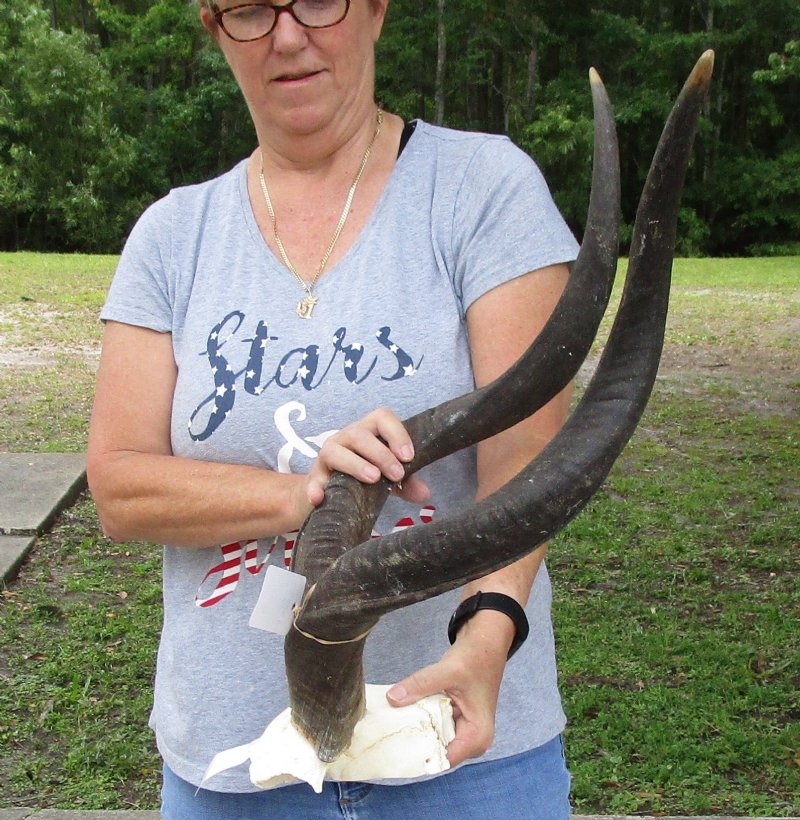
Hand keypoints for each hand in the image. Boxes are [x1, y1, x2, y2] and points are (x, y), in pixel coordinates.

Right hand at [303, 407, 429, 507]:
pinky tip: (321, 498)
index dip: (397, 433)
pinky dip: (316, 487)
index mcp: (367, 433)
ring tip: (373, 478)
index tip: (409, 457)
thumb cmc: (361, 479)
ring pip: (335, 450)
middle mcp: (345, 438)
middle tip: (397, 475)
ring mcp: (326, 457)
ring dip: (355, 463)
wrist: (326, 495)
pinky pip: (313, 480)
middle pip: (359, 434)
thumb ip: (406, 484)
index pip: (382, 417)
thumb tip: (425, 494)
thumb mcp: (386, 479)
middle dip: (381, 454)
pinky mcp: (313, 478)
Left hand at [386, 610, 511, 766]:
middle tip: (387, 733)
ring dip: (416, 729)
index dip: (418, 754)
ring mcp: (463, 730)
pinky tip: (403, 712)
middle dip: (414, 741)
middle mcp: (472, 740)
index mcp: (477, 736)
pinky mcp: (455, 720)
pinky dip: (421, 719)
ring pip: (433, 738)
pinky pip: (434, 726)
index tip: (393, 746)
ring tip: (391, 722)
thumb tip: (392, 698)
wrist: (485, 642)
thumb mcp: (448, 670)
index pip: (443, 759)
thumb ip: (420, 685)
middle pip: (436, 751)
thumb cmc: (476, 658)